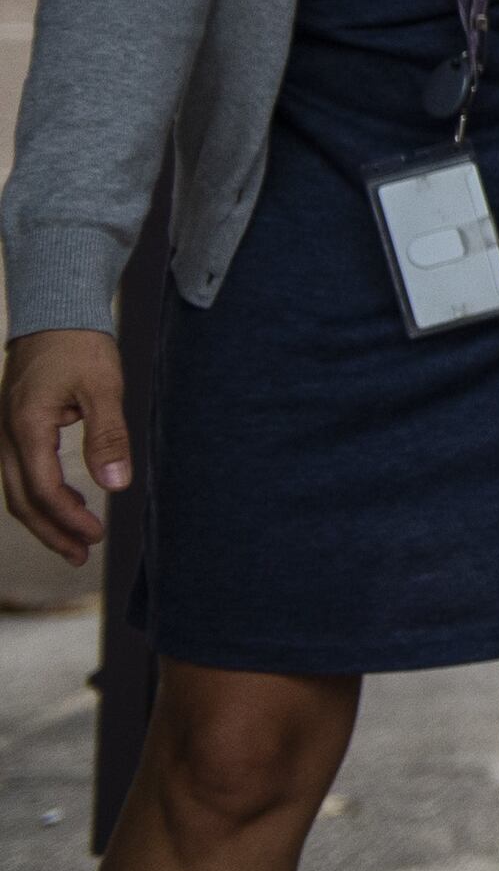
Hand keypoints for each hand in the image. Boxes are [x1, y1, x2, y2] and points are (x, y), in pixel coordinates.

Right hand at [3, 328, 128, 563]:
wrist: (53, 314)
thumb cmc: (80, 346)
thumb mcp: (104, 386)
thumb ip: (109, 435)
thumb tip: (117, 484)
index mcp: (26, 426)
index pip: (42, 489)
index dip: (68, 518)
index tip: (96, 535)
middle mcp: (5, 434)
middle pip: (21, 499)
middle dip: (51, 531)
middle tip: (82, 556)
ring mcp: (4, 432)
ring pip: (16, 489)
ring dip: (44, 518)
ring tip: (77, 540)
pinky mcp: (12, 428)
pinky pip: (20, 472)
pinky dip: (41, 494)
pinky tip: (72, 500)